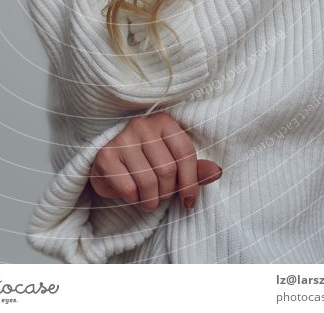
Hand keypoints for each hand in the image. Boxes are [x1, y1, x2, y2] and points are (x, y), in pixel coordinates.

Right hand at [88, 111, 221, 210]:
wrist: (110, 167)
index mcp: (164, 121)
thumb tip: (218, 172)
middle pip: (167, 170)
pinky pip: (128, 188)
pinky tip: (132, 194)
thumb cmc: (147, 163)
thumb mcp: (173, 163)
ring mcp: (122, 138)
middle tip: (161, 196)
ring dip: (151, 200)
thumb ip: (195, 169)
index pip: (185, 152)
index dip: (191, 182)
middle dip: (167, 192)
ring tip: (148, 199)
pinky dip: (133, 199)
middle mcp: (142, 125)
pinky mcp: (105, 155)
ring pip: (148, 181)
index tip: (189, 201)